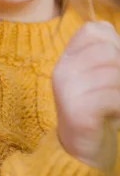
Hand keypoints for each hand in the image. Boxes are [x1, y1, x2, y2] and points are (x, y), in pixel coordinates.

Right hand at [52, 21, 119, 169]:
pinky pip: (112, 97)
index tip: (117, 62)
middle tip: (119, 85)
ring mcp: (68, 90)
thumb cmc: (97, 107)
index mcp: (67, 57)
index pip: (93, 30)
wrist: (81, 148)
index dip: (114, 41)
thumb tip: (112, 30)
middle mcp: (63, 70)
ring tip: (118, 99)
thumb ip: (103, 52)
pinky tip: (117, 112)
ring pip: (113, 73)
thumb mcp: (96, 74)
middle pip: (107, 51)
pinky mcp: (77, 112)